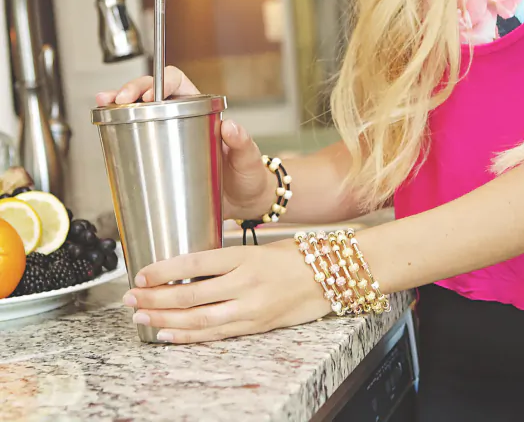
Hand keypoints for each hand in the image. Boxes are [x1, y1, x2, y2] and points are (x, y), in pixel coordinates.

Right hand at [96, 66, 271, 218]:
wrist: (244, 202)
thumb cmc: (248, 176)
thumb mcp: (248, 159)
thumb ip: (243, 143)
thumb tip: (231, 126)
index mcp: (203, 110)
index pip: (176, 82)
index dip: (157, 83)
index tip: (145, 96)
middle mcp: (184, 119)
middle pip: (151, 94)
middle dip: (129, 91)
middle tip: (116, 100)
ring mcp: (171, 136)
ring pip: (140, 113)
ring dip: (118, 106)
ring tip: (102, 106)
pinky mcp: (162, 156)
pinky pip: (140, 138)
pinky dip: (121, 131)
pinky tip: (107, 129)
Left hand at [122, 239, 331, 342]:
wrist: (332, 277)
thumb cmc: (297, 257)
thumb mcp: (259, 247)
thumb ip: (227, 259)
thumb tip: (188, 268)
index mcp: (245, 256)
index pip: (194, 263)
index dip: (163, 270)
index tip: (141, 273)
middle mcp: (246, 282)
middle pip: (190, 293)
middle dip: (154, 297)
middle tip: (130, 297)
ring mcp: (251, 307)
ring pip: (199, 318)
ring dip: (165, 319)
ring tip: (140, 317)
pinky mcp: (257, 325)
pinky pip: (216, 334)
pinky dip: (188, 336)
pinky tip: (168, 334)